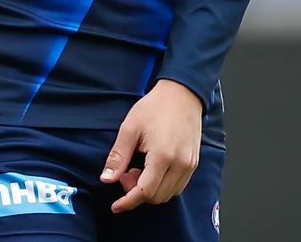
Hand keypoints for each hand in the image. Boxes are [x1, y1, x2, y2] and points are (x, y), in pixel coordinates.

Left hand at [100, 78, 202, 213]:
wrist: (182, 93)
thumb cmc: (154, 107)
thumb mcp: (130, 127)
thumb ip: (118, 156)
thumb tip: (106, 180)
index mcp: (163, 156)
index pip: (144, 192)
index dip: (128, 202)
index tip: (116, 206)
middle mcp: (180, 164)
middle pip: (156, 197)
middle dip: (137, 192)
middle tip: (127, 172)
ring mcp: (189, 165)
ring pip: (168, 194)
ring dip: (150, 190)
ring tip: (139, 167)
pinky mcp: (194, 163)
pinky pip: (178, 186)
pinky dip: (163, 185)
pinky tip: (153, 168)